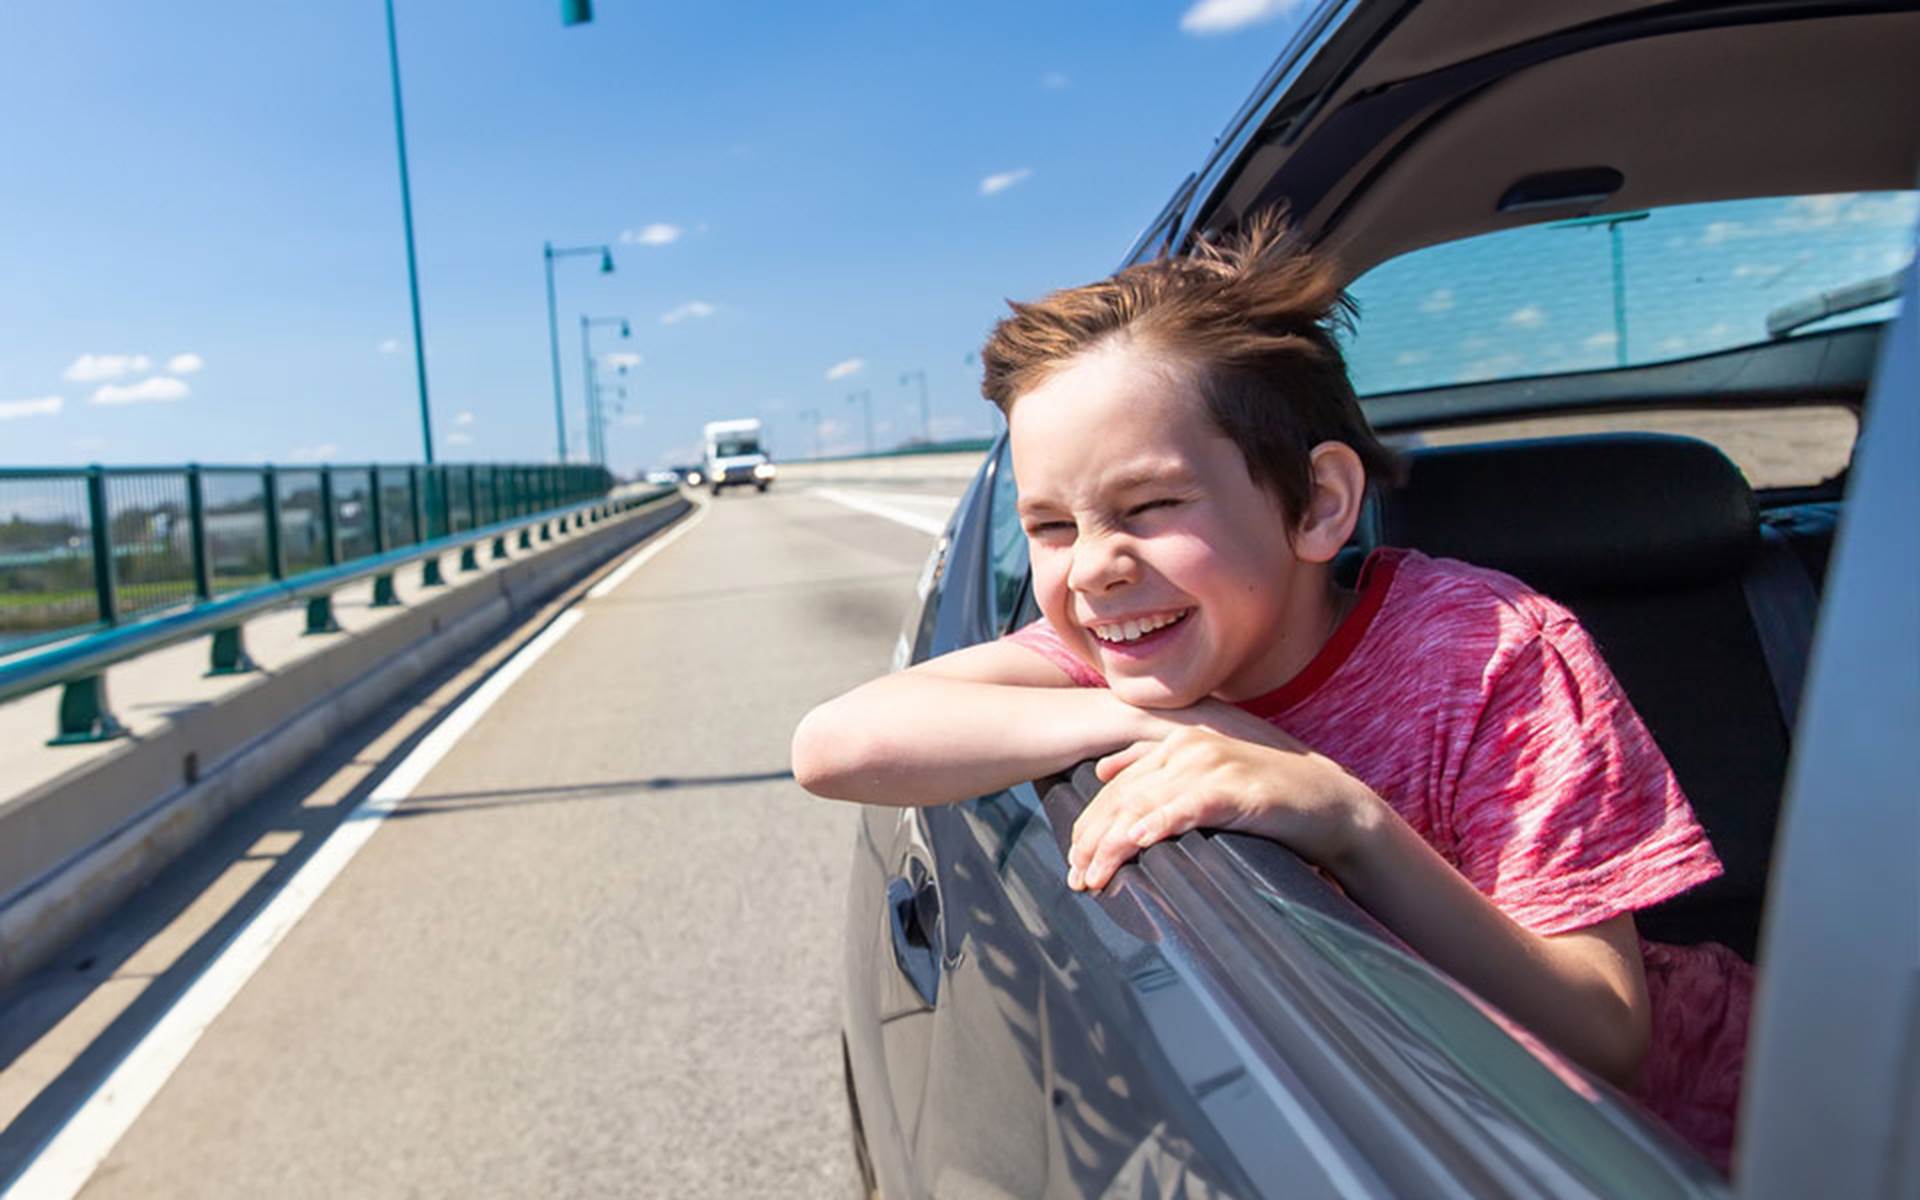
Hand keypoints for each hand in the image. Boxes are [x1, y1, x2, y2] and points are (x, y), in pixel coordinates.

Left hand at [1066, 702, 1380, 892]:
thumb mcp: (1206, 776)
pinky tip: (1137, 843)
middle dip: (1093, 841)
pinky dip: (1159, 824)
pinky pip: (1187, 807)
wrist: (1328, 804)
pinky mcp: (1235, 787)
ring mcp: (1211, 764)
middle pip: (1123, 798)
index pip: (1117, 789)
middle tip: (1076, 879)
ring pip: (1145, 805)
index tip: (1074, 862)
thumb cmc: (1266, 797)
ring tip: (1095, 877)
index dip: (1090, 826)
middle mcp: (1187, 747)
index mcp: (1175, 743)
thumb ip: (1154, 764)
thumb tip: (1103, 771)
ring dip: (1114, 846)